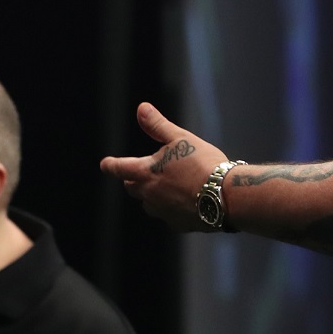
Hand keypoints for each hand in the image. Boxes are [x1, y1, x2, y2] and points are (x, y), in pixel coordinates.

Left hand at [99, 103, 226, 231]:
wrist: (226, 196)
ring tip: (165, 189)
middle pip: (132, 188)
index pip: (119, 168)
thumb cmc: (203, 164)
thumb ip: (158, 125)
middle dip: (133, 180)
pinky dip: (172, 209)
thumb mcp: (181, 138)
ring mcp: (163, 212)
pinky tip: (186, 203)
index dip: (111, 165)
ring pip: (149, 204)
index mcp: (145, 173)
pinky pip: (169, 216)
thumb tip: (142, 108)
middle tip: (138, 175)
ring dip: (152, 196)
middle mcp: (150, 195)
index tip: (106, 164)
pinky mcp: (179, 224)